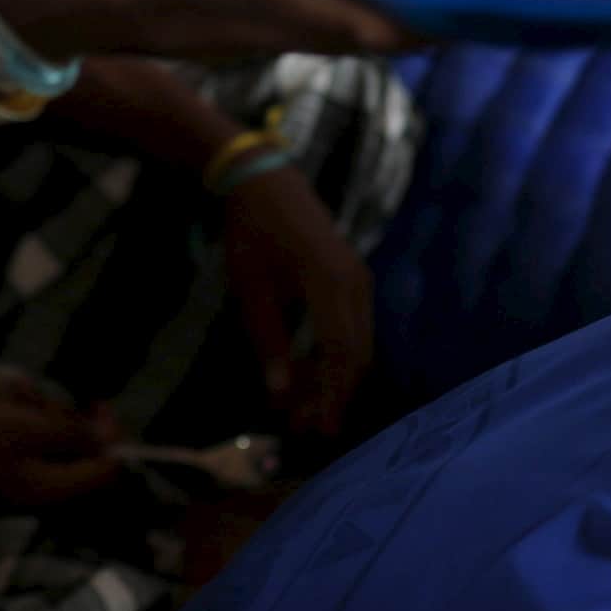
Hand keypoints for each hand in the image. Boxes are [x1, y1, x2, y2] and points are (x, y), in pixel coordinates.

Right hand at [0, 0, 405, 67]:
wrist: (7, 8)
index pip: (288, 0)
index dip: (358, 15)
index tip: (420, 22)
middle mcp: (207, 24)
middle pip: (314, 33)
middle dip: (386, 30)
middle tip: (457, 18)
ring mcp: (206, 43)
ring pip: (302, 42)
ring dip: (362, 33)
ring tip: (425, 16)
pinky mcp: (202, 45)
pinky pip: (280, 40)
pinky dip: (325, 29)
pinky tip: (353, 11)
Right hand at [0, 387, 123, 506]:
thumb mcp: (29, 429)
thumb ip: (73, 435)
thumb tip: (107, 440)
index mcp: (51, 489)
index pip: (103, 471)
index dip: (110, 438)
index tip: (99, 404)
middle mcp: (38, 491)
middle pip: (73, 453)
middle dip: (62, 417)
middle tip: (39, 396)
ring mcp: (17, 480)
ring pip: (46, 441)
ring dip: (35, 410)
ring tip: (13, 389)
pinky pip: (21, 441)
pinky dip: (16, 417)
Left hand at [221, 166, 372, 433]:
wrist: (266, 181)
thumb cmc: (252, 232)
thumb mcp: (251, 290)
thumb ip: (268, 343)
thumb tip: (280, 396)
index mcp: (329, 283)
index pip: (339, 354)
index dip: (331, 395)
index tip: (318, 428)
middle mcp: (355, 283)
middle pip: (356, 355)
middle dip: (334, 395)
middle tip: (308, 428)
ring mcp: (359, 279)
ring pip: (358, 344)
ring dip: (336, 378)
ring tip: (306, 408)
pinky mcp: (354, 278)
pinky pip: (354, 327)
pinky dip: (336, 356)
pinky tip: (312, 374)